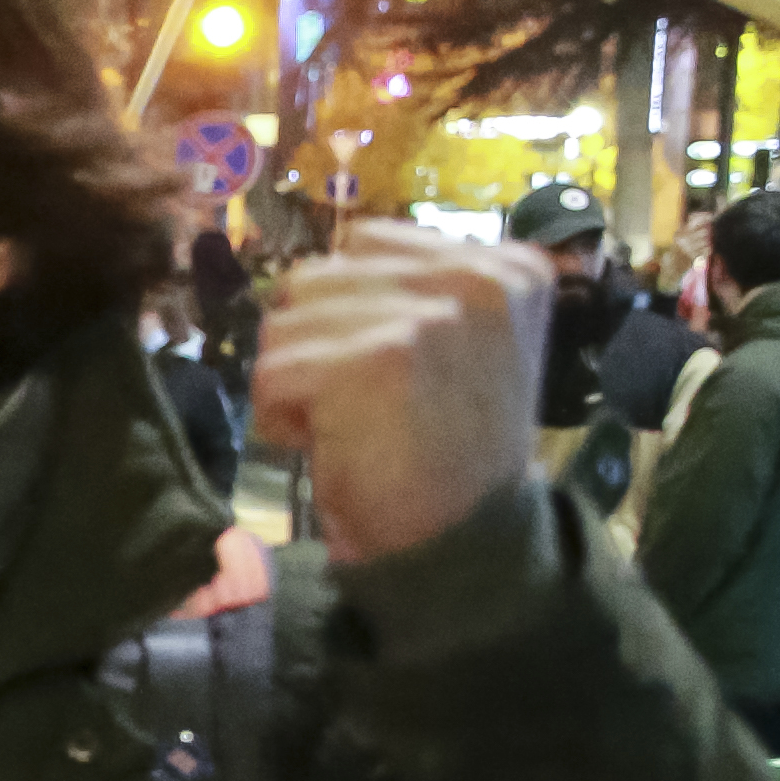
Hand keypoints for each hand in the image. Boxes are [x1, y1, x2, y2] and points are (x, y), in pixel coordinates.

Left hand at [251, 221, 544, 566]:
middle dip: (316, 342)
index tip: (391, 368)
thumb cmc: (447, 446)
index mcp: (507, 267)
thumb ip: (410, 289)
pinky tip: (332, 443)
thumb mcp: (460, 345)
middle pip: (316, 275)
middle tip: (365, 403)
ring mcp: (430, 314)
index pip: (366, 240)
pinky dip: (280, 416)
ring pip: (284, 318)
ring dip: (295, 378)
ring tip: (349, 422)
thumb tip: (315, 265)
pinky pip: (272, 370)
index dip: (349, 307)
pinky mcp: (378, 358)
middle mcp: (478, 278)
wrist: (463, 540)